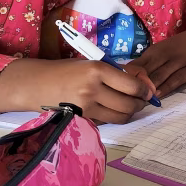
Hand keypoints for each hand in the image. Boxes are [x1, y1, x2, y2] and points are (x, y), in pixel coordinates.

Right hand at [0, 58, 157, 123]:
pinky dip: (113, 117)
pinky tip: (109, 109)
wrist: (37, 84)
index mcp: (98, 70)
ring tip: (127, 105)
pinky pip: (107, 121)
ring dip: (129, 112)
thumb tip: (145, 83)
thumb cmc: (68, 71)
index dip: (145, 90)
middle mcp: (92, 89)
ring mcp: (86, 107)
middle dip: (140, 103)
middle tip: (141, 100)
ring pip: (121, 116)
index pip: (132, 86)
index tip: (148, 91)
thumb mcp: (94, 64)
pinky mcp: (81, 120)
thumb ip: (119, 73)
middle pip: (129, 104)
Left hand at [130, 27, 185, 96]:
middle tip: (127, 99)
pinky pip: (176, 80)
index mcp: (154, 51)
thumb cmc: (179, 47)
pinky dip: (166, 88)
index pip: (136, 65)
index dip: (126, 78)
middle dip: (136, 86)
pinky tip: (158, 95)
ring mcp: (178, 62)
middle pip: (146, 72)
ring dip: (149, 89)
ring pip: (159, 76)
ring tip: (140, 100)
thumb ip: (147, 63)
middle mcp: (165, 55)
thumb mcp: (161, 50)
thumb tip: (126, 77)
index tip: (118, 90)